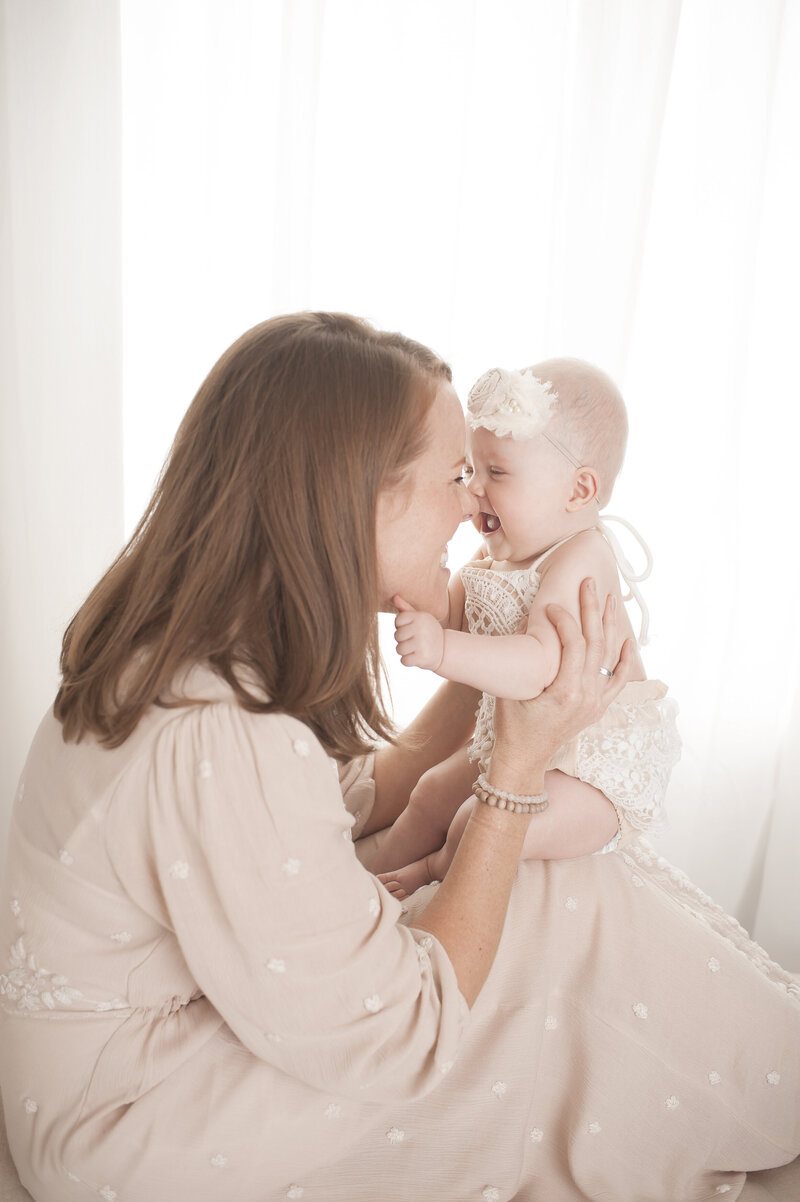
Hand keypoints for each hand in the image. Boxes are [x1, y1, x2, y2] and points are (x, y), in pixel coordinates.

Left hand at [393, 595, 445, 670]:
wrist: (445, 650)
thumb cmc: (427, 632)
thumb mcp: (420, 618)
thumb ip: (405, 609)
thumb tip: (394, 596)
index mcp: (420, 617)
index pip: (398, 620)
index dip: (401, 626)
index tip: (411, 628)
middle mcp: (421, 628)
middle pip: (397, 636)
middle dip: (402, 640)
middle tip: (414, 640)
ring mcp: (422, 643)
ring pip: (399, 649)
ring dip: (405, 652)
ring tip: (416, 648)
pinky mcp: (423, 657)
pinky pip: (404, 661)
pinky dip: (408, 661)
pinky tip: (417, 657)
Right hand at [490, 579, 633, 788]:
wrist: (524, 757)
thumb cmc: (512, 724)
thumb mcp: (512, 689)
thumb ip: (523, 658)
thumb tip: (530, 622)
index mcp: (566, 692)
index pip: (574, 643)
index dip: (564, 618)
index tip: (551, 605)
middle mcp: (587, 696)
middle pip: (595, 643)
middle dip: (592, 609)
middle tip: (589, 583)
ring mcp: (595, 703)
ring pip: (609, 657)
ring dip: (609, 626)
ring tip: (609, 600)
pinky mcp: (598, 707)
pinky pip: (619, 681)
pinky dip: (626, 660)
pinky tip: (629, 640)